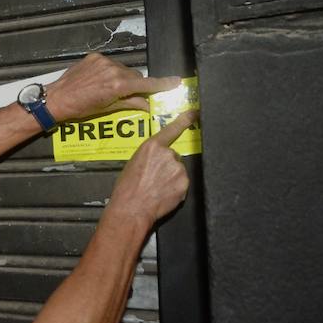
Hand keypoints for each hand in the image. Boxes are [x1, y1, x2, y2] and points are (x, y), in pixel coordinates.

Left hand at [43, 53, 181, 122]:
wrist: (57, 98)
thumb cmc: (81, 109)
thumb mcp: (108, 109)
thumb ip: (130, 103)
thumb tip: (148, 104)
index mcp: (118, 85)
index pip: (146, 84)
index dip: (163, 84)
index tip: (176, 82)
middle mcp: (113, 70)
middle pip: (135, 76)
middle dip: (136, 85)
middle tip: (132, 95)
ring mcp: (103, 61)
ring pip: (123, 69)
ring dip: (123, 78)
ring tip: (111, 89)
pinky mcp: (94, 56)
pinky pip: (110, 63)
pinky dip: (111, 71)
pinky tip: (101, 80)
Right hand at [108, 110, 195, 225]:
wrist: (132, 208)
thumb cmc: (127, 188)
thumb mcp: (133, 163)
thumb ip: (149, 156)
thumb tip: (156, 159)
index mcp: (152, 147)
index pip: (172, 129)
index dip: (185, 119)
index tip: (195, 113)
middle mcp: (168, 154)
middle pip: (173, 156)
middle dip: (166, 166)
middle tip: (153, 178)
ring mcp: (178, 169)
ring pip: (178, 171)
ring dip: (171, 178)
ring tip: (156, 188)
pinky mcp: (184, 183)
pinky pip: (181, 184)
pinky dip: (175, 189)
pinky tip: (163, 194)